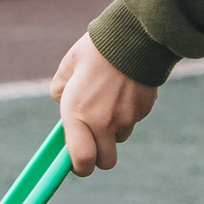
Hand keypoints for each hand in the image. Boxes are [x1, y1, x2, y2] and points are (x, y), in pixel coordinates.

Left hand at [52, 34, 157, 175]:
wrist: (133, 36)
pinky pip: (133, 120)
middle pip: (106, 162)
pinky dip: (128, 112)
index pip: (82, 161)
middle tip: (95, 138)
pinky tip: (125, 89)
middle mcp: (102, 122)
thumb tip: (63, 104)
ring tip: (110, 99)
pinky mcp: (143, 110)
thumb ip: (61, 92)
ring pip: (119, 137)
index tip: (77, 162)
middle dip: (100, 155)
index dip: (80, 167)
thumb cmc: (95, 50)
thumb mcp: (68, 68)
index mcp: (77, 114)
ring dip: (114, 129)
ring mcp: (126, 118)